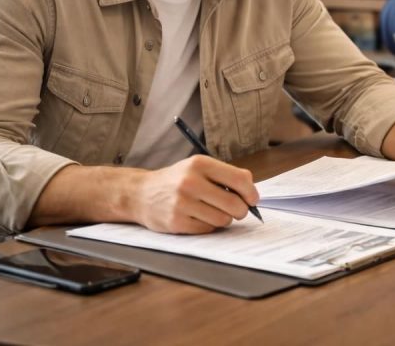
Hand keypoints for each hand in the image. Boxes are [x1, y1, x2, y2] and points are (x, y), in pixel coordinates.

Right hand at [133, 155, 259, 233]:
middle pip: (234, 204)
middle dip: (241, 210)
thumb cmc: (177, 180)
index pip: (239, 179)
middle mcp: (191, 182)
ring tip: (213, 211)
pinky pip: (208, 229)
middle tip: (238, 210)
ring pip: (223, 219)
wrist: (141, 193)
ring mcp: (182, 203)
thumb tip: (252, 191)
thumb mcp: (198, 167)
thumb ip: (225, 175)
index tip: (253, 199)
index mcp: (200, 164)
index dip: (251, 193)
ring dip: (224, 218)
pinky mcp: (177, 222)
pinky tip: (199, 217)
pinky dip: (209, 226)